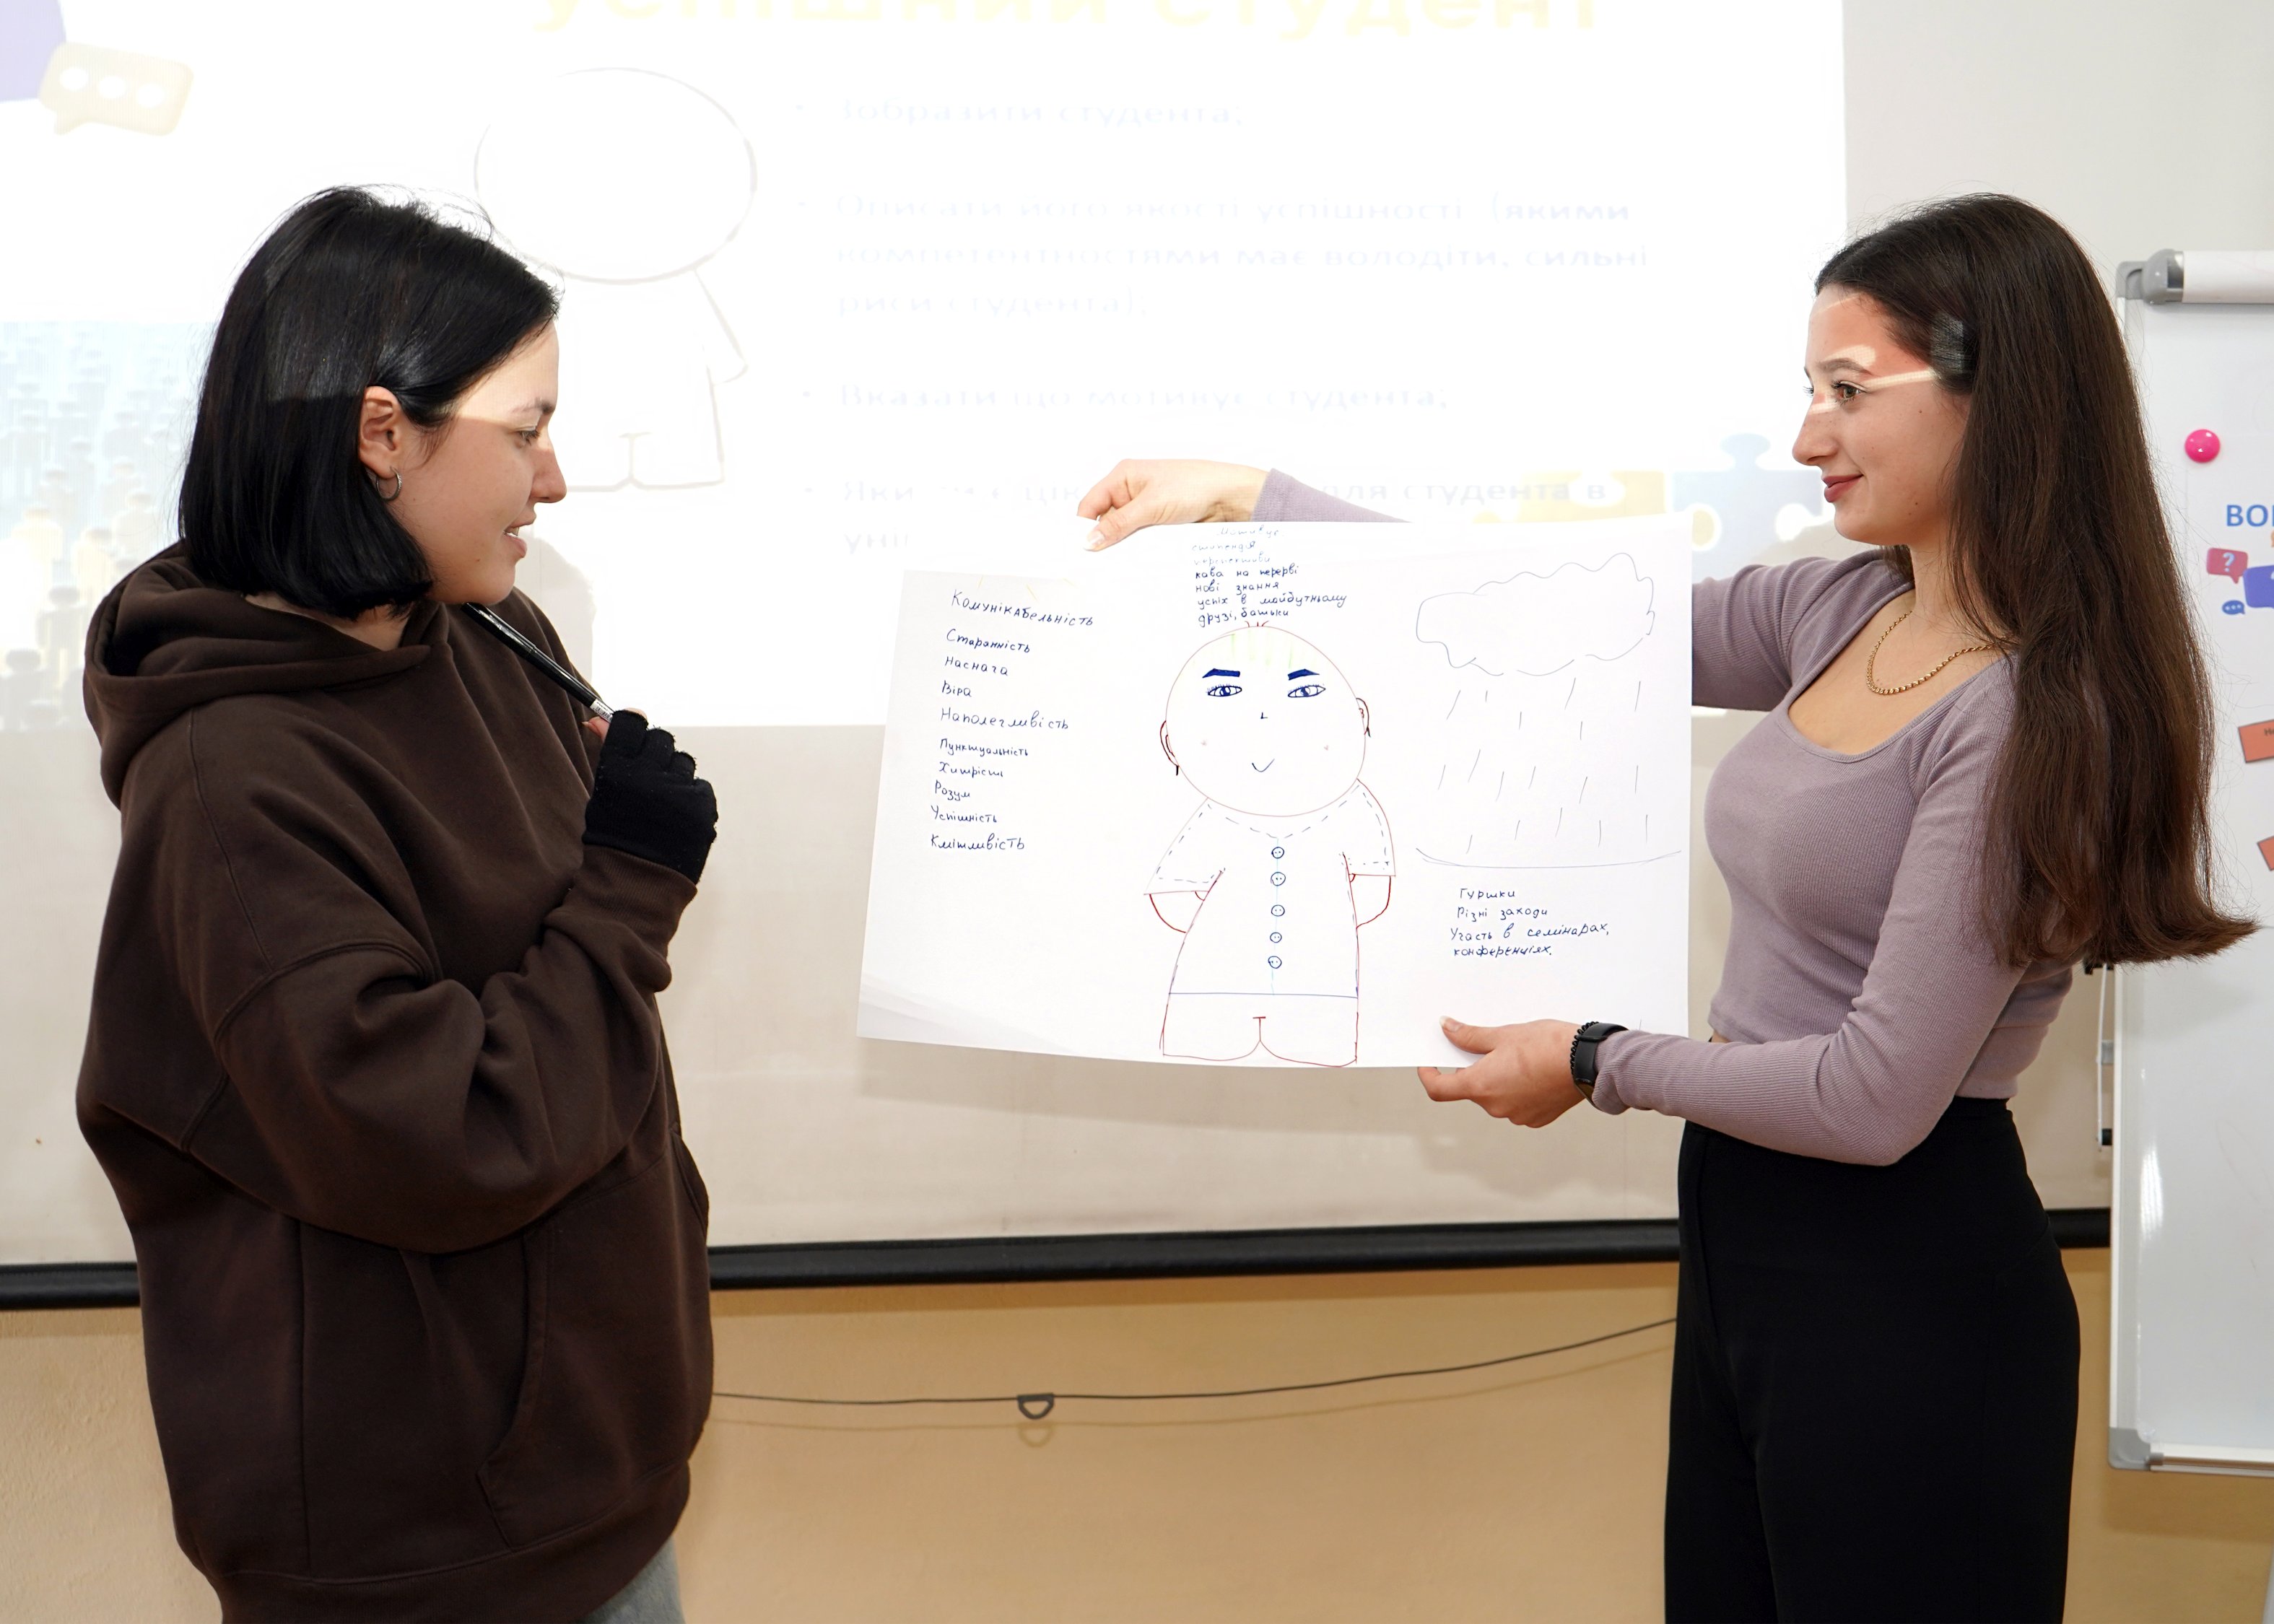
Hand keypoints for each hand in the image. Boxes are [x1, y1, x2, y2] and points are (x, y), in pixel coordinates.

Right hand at [582, 711, 719, 883]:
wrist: (637, 883)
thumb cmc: (614, 836)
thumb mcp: (602, 792)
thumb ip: (607, 753)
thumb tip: (597, 719)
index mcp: (618, 771)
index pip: (631, 723)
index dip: (632, 725)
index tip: (632, 734)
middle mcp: (650, 777)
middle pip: (660, 739)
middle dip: (654, 754)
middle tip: (647, 777)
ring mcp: (680, 792)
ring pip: (683, 762)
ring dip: (673, 775)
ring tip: (661, 803)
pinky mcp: (704, 808)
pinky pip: (700, 785)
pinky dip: (690, 797)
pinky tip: (676, 816)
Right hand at [1077, 459, 1267, 548]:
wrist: (1231, 498)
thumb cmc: (1193, 486)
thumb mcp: (1150, 506)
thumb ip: (1118, 524)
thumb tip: (1088, 541)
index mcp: (1123, 477)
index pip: (1091, 504)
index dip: (1083, 527)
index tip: (1078, 552)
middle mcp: (1132, 492)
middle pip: (1105, 522)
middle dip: (1103, 541)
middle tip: (1095, 567)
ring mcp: (1147, 510)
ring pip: (1123, 535)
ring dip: (1122, 549)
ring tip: (1114, 570)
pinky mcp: (1160, 526)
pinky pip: (1141, 541)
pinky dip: (1138, 552)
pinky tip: (1135, 566)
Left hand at [1418, 1017, 1585, 1127]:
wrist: (1589, 1062)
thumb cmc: (1548, 1045)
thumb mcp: (1504, 1034)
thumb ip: (1469, 1036)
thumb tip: (1446, 1028)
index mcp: (1481, 1085)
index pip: (1439, 1090)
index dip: (1429, 1076)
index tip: (1429, 1064)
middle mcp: (1495, 1107)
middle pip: (1472, 1089)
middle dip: (1475, 1069)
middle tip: (1490, 1047)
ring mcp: (1516, 1116)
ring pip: (1495, 1096)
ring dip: (1498, 1079)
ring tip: (1519, 1057)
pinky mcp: (1536, 1119)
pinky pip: (1516, 1104)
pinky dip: (1517, 1090)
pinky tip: (1533, 1072)